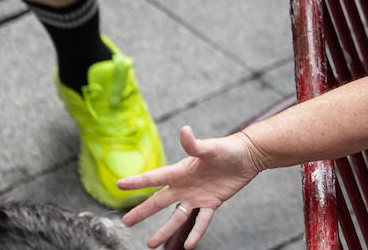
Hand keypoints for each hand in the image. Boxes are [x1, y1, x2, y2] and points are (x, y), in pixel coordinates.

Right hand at [118, 126, 265, 248]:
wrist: (248, 155)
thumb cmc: (228, 148)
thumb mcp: (210, 147)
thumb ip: (194, 144)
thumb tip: (184, 129)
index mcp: (180, 171)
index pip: (154, 177)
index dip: (137, 181)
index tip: (119, 185)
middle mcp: (185, 185)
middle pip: (159, 202)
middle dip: (142, 212)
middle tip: (125, 222)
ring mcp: (197, 196)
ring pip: (177, 217)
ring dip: (165, 230)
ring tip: (151, 244)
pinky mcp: (212, 203)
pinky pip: (201, 221)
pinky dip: (196, 233)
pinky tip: (188, 245)